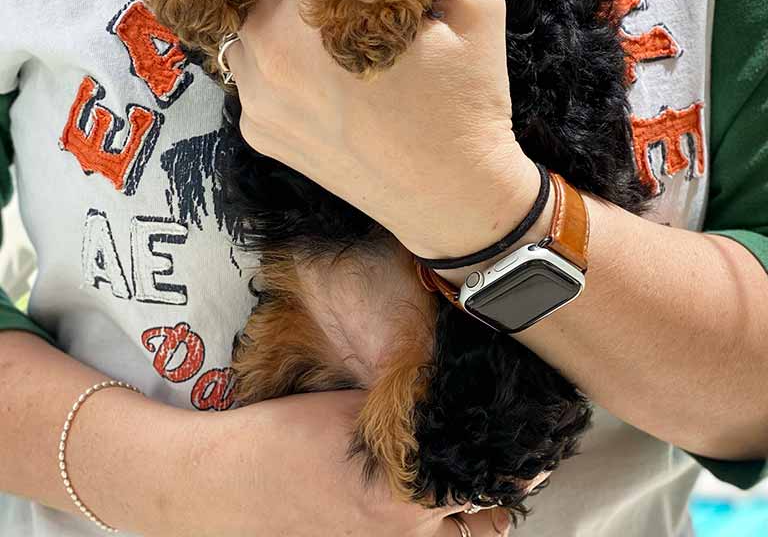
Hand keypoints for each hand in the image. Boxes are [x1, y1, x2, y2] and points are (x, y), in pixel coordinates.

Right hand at [183, 390, 511, 536]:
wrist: (223, 484)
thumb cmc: (282, 439)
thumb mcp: (348, 409)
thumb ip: (404, 409)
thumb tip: (446, 393)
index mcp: (406, 496)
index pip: (489, 489)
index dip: (521, 466)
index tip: (541, 445)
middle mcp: (404, 535)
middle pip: (485, 526)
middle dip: (501, 493)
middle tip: (514, 460)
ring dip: (471, 517)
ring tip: (475, 483)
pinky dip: (436, 527)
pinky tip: (427, 496)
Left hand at [226, 0, 541, 258]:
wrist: (451, 197)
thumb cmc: (467, 103)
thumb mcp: (478, 11)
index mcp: (316, 12)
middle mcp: (270, 52)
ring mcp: (256, 97)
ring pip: (236, 22)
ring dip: (264, 6)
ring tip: (309, 14)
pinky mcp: (255, 131)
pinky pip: (245, 72)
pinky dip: (268, 57)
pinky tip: (311, 68)